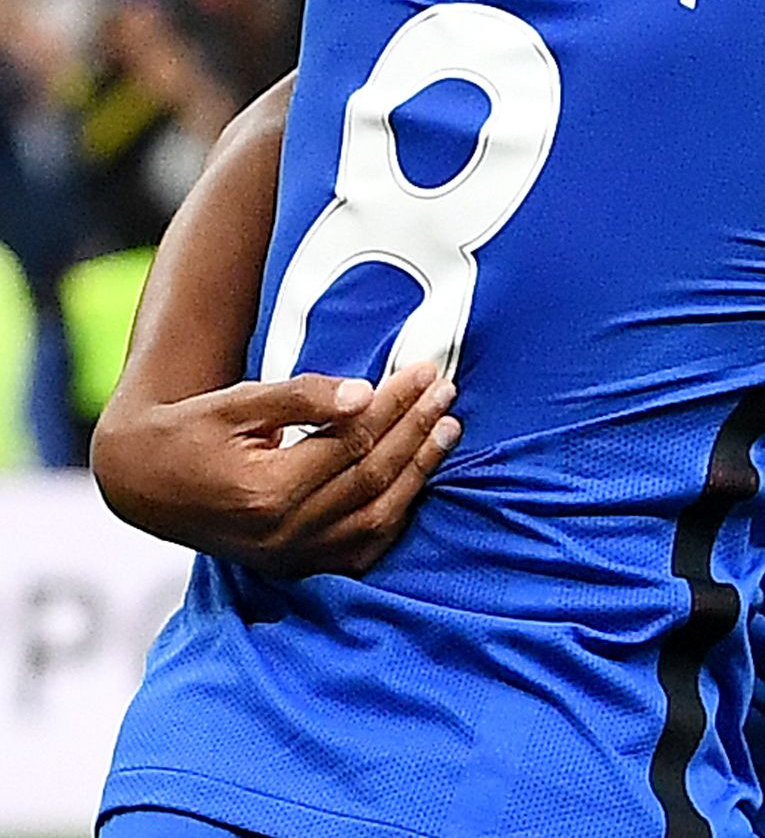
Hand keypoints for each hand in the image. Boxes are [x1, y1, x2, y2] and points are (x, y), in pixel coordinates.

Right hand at [94, 364, 459, 575]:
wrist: (144, 483)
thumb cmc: (191, 433)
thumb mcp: (237, 402)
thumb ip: (302, 397)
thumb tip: (364, 393)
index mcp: (266, 491)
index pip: (353, 442)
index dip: (395, 404)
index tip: (425, 372)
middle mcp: (282, 533)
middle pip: (372, 476)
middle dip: (416, 430)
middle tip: (445, 391)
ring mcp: (290, 556)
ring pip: (376, 516)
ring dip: (419, 470)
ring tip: (447, 428)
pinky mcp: (294, 566)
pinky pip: (361, 549)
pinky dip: (396, 515)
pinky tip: (419, 481)